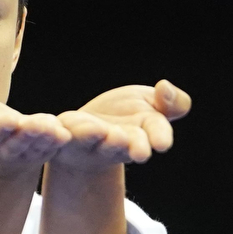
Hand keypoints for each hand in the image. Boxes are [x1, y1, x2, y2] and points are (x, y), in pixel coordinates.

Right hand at [0, 84, 69, 179]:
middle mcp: (2, 150)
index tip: (9, 121)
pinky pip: (52, 146)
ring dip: (47, 140)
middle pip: (16, 145)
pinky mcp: (42, 151)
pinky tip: (67, 133)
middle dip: (27, 136)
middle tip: (40, 126)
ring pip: (36, 147)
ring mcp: (24, 153)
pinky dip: (59, 140)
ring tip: (56, 130)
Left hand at [52, 80, 190, 173]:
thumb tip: (165, 87)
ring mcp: (88, 142)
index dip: (158, 137)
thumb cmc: (128, 117)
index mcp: (142, 135)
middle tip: (131, 146)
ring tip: (102, 131)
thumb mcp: (154, 104)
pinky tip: (65, 126)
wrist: (91, 129)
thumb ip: (171, 102)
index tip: (162, 143)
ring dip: (94, 135)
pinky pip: (61, 133)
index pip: (154, 134)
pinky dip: (63, 130)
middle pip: (120, 145)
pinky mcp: (64, 135)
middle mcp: (115, 144)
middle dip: (125, 144)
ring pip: (89, 139)